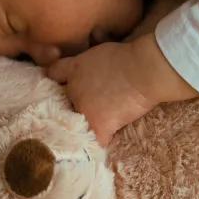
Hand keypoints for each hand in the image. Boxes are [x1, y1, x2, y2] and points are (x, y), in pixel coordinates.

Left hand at [46, 35, 198, 144]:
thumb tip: (96, 63)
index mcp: (75, 68)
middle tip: (77, 111)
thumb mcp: (105, 48)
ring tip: (80, 133)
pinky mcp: (98, 124)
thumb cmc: (131, 56)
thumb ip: (95, 58)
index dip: (55, 79)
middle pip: (63, 101)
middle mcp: (73, 89)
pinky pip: (92, 141)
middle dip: (68, 105)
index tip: (57, 84)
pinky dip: (95, 146)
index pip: (55, 73)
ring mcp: (84, 108)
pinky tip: (96, 149)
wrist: (142, 70)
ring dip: (78, 127)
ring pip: (74, 123)